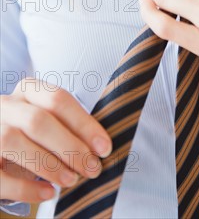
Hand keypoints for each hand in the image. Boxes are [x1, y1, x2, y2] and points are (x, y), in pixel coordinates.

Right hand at [0, 80, 111, 202]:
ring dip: (49, 164)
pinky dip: (25, 187)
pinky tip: (48, 193)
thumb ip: (68, 126)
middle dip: (70, 147)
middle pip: (38, 121)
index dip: (84, 124)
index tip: (104, 147)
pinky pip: (0, 175)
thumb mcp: (47, 119)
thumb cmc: (30, 132)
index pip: (58, 99)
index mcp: (27, 90)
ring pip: (14, 142)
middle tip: (92, 168)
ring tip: (72, 180)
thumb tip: (100, 148)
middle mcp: (6, 106)